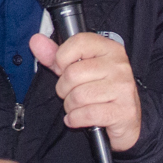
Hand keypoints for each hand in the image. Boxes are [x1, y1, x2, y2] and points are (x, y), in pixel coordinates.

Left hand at [30, 31, 142, 152]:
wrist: (126, 121)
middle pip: (73, 74)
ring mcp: (123, 88)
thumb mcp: (78, 69)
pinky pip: (87, 114)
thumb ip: (56, 55)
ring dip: (70, 106)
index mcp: (110, 49)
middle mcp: (119, 66)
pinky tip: (78, 118)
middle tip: (70, 93)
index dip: (61, 58)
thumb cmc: (100, 91)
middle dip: (63, 89)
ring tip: (77, 107)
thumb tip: (36, 41)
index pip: (78, 43)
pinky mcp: (124, 111)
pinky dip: (75, 119)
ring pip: (78, 96)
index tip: (62, 69)